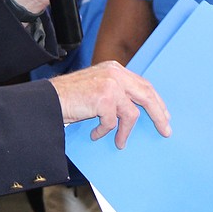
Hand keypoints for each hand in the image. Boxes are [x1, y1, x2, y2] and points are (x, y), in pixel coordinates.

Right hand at [49, 61, 171, 148]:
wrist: (48, 100)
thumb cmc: (69, 97)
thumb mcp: (97, 88)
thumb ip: (115, 92)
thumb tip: (135, 111)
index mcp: (115, 69)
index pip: (143, 84)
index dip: (156, 100)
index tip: (164, 115)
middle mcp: (115, 73)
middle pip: (147, 94)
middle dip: (158, 114)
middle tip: (165, 130)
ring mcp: (110, 85)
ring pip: (132, 113)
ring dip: (126, 131)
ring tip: (120, 142)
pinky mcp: (104, 98)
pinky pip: (112, 123)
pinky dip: (104, 132)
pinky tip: (95, 134)